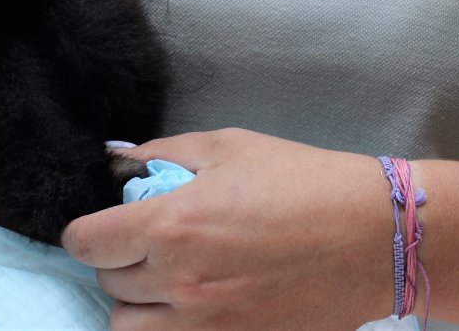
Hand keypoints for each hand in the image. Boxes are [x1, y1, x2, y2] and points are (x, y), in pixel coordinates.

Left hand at [61, 128, 393, 330]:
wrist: (373, 237)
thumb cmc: (302, 182)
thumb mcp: (226, 147)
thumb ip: (161, 155)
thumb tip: (117, 162)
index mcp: (170, 227)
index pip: (84, 243)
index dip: (85, 232)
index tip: (102, 226)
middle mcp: (180, 283)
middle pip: (106, 285)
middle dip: (118, 262)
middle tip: (147, 244)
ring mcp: (208, 326)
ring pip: (130, 329)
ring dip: (137, 305)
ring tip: (167, 280)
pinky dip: (173, 327)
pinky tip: (195, 304)